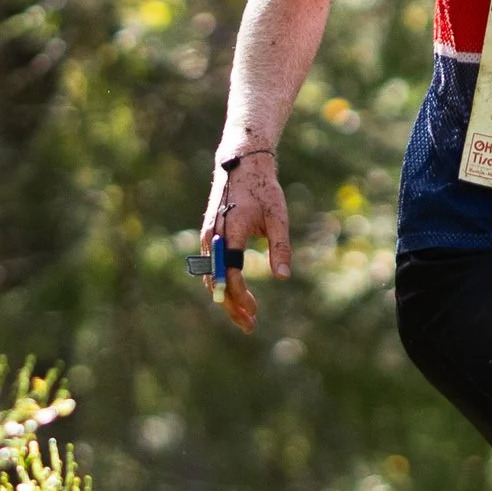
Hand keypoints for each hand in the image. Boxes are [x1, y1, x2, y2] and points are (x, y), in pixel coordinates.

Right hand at [201, 149, 290, 332]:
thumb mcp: (278, 217)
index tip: (254, 312)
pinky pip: (210, 267)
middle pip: (217, 281)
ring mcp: (208, 236)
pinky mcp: (209, 236)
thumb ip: (280, 247)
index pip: (231, 273)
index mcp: (230, 230)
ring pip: (211, 276)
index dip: (241, 295)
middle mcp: (213, 236)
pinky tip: (235, 296)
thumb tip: (283, 278)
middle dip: (231, 306)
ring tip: (244, 315)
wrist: (241, 165)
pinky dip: (221, 284)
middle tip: (249, 325)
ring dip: (226, 298)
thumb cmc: (263, 190)